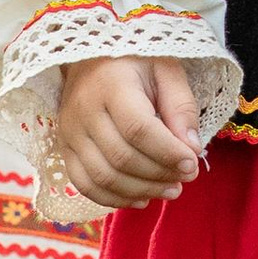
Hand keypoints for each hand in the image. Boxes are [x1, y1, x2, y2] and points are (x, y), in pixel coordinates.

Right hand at [55, 55, 205, 209]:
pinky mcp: (64, 149)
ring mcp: (69, 133)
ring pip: (103, 177)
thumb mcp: (166, 69)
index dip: (168, 152)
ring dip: (141, 191)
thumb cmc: (134, 62)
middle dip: (159, 174)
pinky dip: (115, 199)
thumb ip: (181, 105)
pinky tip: (141, 198)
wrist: (90, 59)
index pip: (139, 129)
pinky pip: (85, 185)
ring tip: (170, 190)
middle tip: (187, 178)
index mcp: (111, 84)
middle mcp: (83, 111)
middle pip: (122, 158)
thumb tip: (192, 149)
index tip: (193, 163)